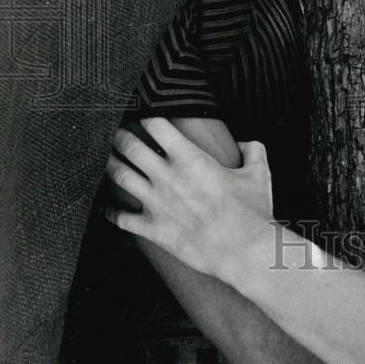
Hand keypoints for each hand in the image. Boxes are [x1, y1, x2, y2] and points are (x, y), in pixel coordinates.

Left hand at [105, 117, 273, 279]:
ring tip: (104, 157)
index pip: (157, 125)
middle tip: (115, 131)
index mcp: (190, 158)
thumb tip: (246, 144)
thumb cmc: (251, 213)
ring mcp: (156, 203)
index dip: (146, 114)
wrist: (243, 251)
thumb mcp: (260, 174)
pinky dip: (110, 210)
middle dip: (119, 135)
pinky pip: (122, 218)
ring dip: (109, 164)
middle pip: (131, 147)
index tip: (143, 112)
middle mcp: (167, 177)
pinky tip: (106, 206)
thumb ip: (254, 151)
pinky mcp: (153, 229)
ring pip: (120, 176)